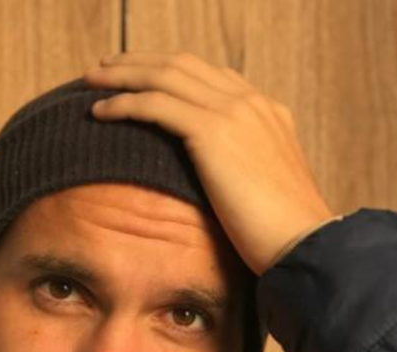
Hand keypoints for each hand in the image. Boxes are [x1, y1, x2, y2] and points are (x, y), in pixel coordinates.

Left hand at [83, 51, 337, 275]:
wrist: (305, 244)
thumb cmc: (284, 235)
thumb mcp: (265, 193)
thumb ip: (242, 173)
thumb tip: (219, 186)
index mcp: (266, 112)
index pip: (210, 76)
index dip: (170, 72)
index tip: (141, 78)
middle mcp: (251, 103)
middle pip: (182, 65)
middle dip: (140, 63)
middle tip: (106, 69)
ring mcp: (234, 112)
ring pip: (164, 76)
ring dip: (123, 75)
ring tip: (91, 82)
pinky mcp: (214, 132)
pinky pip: (156, 105)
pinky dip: (124, 103)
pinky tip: (99, 112)